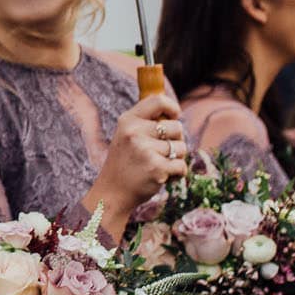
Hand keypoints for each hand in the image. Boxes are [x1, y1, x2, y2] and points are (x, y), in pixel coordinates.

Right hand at [94, 93, 187, 212]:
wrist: (112, 193)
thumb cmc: (125, 162)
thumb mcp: (126, 135)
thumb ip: (145, 121)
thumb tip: (173, 110)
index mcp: (128, 120)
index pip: (158, 101)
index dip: (172, 108)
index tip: (174, 117)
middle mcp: (135, 132)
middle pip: (177, 127)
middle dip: (176, 140)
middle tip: (159, 152)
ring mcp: (145, 150)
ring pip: (182, 148)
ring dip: (176, 159)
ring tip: (158, 165)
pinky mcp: (156, 168)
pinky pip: (182, 166)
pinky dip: (177, 174)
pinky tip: (161, 177)